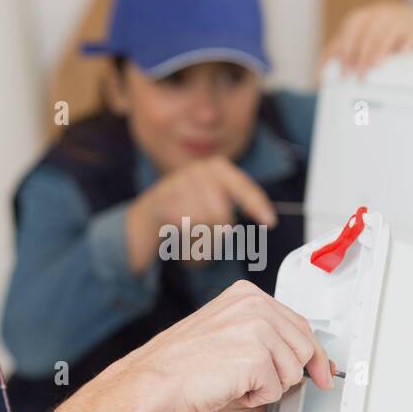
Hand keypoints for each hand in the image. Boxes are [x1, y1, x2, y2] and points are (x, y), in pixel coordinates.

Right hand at [125, 156, 277, 272]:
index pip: (243, 187)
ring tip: (191, 240)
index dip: (257, 205)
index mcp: (215, 168)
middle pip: (223, 214)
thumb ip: (235, 208)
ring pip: (204, 224)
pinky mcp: (160, 202)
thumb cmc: (185, 217)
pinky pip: (186, 229)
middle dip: (217, 236)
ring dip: (201, 243)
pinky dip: (185, 243)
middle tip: (205, 242)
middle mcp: (196, 170)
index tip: (269, 223)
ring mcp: (176, 184)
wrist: (143, 223)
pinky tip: (178, 240)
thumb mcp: (212, 207)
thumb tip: (263, 218)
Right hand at [126, 280, 333, 411]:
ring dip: (267, 387)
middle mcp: (255, 305)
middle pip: (303, 347)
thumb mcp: (225, 330)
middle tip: (259, 384)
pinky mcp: (257, 357)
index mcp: (247, 294)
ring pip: (293, 371)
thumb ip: (262, 333)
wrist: (155, 380)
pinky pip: (276, 389)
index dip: (312, 353)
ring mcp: (257, 329)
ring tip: (234, 381)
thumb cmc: (181, 363)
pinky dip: (255, 399)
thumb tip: (302, 355)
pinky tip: (231, 389)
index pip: (298, 323)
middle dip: (288, 374)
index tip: (322, 370)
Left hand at [319, 0, 412, 78]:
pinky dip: (407, 44)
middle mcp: (378, 16)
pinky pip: (410, 35)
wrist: (408, 17)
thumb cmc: (376, 30)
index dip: (346, 54)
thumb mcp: (355, 35)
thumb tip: (319, 73)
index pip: (349, 34)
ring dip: (379, 52)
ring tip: (375, 66)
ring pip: (386, 36)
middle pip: (367, 37)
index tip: (344, 72)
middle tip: (359, 77)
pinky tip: (403, 53)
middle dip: (361, 58)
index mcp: (360, 18)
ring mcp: (396, 21)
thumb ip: (337, 49)